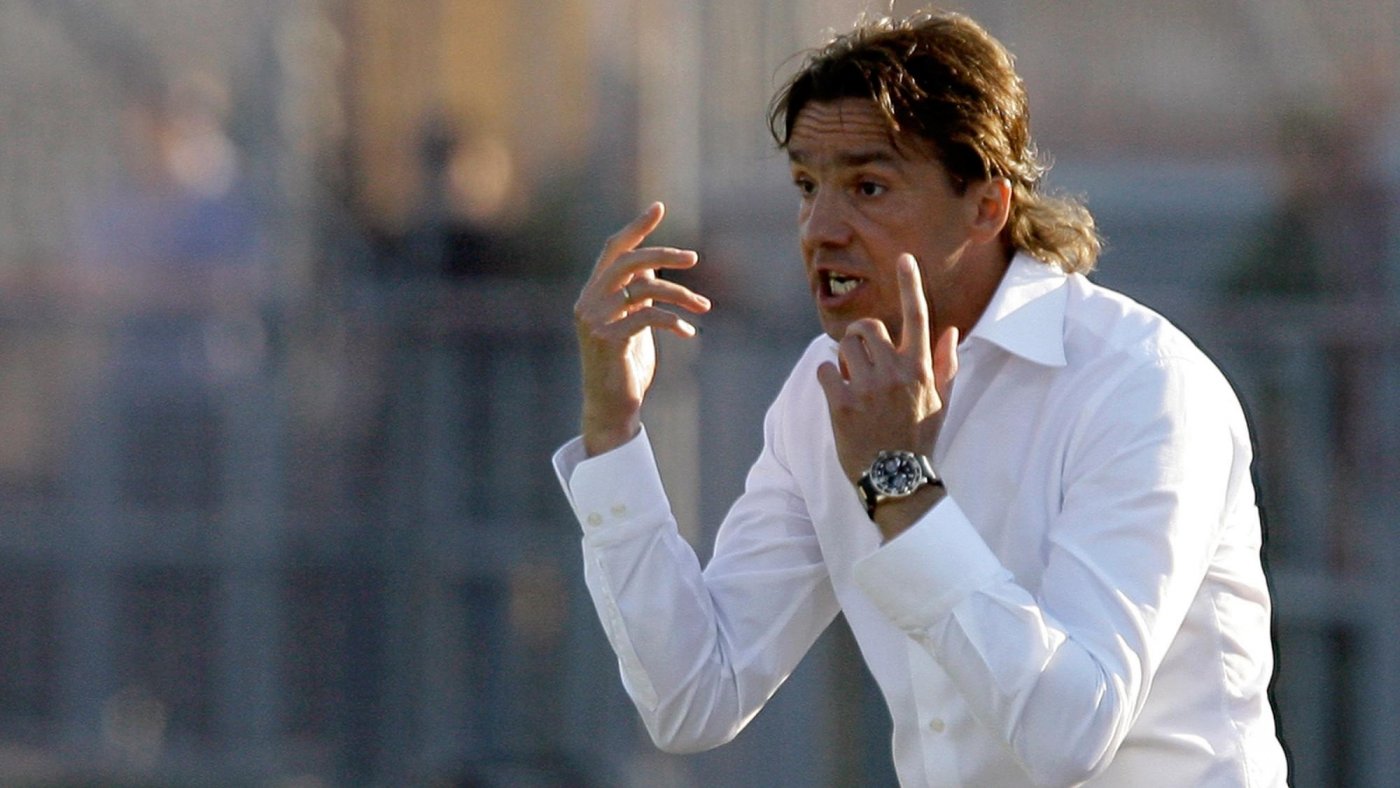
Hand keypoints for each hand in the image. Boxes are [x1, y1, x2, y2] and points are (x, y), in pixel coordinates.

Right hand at [574, 202, 710, 455]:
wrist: (612, 408)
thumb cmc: (626, 366)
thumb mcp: (633, 323)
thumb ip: (637, 294)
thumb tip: (654, 267)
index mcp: (593, 293)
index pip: (612, 249)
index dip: (636, 228)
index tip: (659, 207)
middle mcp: (588, 302)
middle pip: (628, 262)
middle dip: (663, 255)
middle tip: (694, 258)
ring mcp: (595, 321)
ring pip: (644, 289)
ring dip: (680, 294)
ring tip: (704, 306)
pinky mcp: (609, 340)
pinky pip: (648, 317)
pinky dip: (673, 320)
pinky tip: (688, 332)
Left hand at [816, 254, 957, 534]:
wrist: (895, 480)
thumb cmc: (918, 440)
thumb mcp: (939, 403)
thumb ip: (944, 364)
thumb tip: (950, 330)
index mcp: (920, 369)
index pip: (918, 317)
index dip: (910, 284)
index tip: (905, 259)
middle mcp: (895, 373)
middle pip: (868, 327)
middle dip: (861, 337)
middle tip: (862, 359)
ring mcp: (867, 388)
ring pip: (844, 345)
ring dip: (844, 357)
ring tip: (853, 381)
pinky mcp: (840, 403)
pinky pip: (824, 369)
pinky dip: (827, 377)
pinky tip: (838, 394)